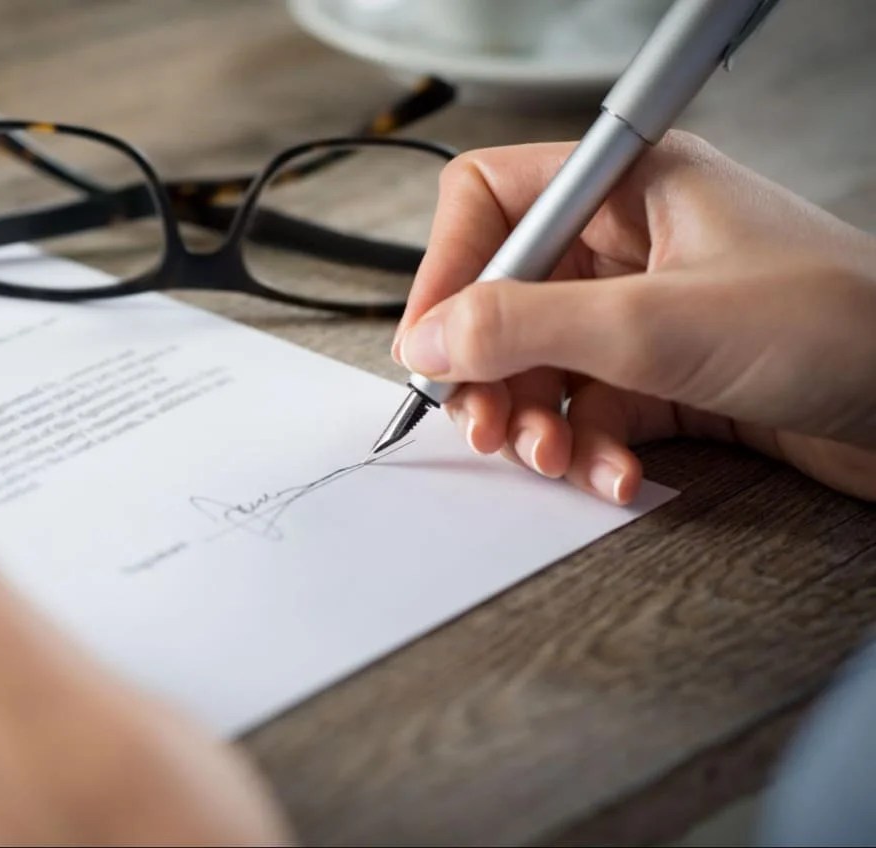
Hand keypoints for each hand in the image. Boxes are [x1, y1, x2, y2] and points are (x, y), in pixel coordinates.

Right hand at [393, 131, 875, 503]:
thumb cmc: (839, 327)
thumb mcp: (656, 324)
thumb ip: (525, 326)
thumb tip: (428, 340)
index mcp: (628, 188)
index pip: (492, 203)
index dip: (448, 268)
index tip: (428, 344)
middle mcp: (630, 245)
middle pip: (505, 297)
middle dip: (489, 369)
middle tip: (483, 424)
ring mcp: (647, 313)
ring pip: (541, 364)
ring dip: (535, 421)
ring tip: (551, 459)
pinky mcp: (667, 376)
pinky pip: (589, 410)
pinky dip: (588, 450)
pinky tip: (615, 477)